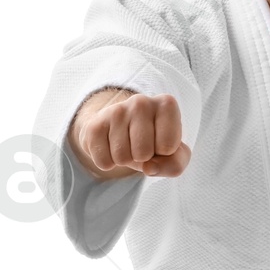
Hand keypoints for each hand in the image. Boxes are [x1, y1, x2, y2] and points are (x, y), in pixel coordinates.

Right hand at [71, 91, 191, 179]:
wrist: (121, 132)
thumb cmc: (153, 142)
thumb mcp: (174, 155)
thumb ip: (174, 165)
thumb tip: (149, 168)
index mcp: (166, 105)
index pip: (169, 146)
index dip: (165, 153)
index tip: (161, 142)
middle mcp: (141, 102)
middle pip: (143, 152)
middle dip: (143, 158)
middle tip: (141, 146)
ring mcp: (116, 110)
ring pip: (122, 157)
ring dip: (125, 160)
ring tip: (127, 145)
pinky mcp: (95, 124)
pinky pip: (104, 161)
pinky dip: (108, 163)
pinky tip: (111, 147)